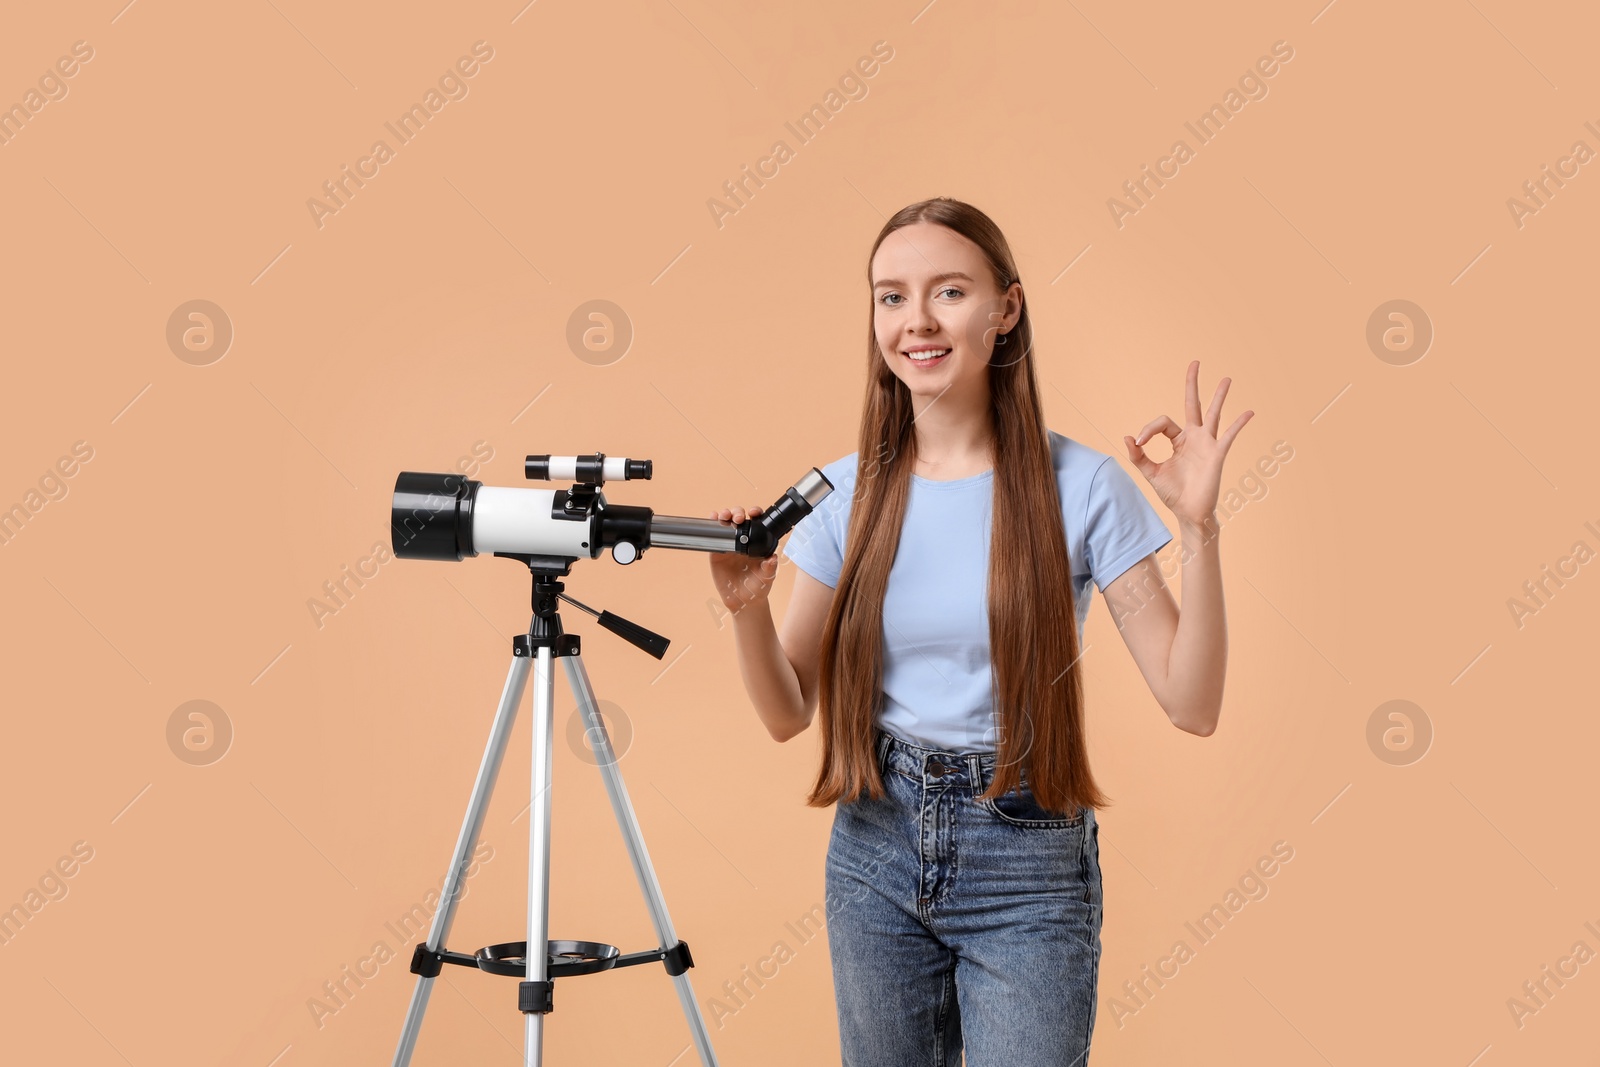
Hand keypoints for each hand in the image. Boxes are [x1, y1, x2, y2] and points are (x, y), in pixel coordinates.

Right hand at [708, 505, 780, 613]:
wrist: (743, 601)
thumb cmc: (759, 587)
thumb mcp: (767, 577)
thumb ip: (770, 568)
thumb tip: (773, 558)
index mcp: (757, 542)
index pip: (757, 521)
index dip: (755, 512)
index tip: (754, 512)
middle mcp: (743, 540)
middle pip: (739, 518)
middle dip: (737, 512)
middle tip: (738, 518)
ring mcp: (729, 544)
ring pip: (726, 523)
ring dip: (724, 515)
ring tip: (724, 516)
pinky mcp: (717, 552)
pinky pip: (714, 536)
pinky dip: (713, 525)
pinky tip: (713, 519)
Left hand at [1124, 360, 1252, 526]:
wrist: (1189, 513)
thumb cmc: (1172, 494)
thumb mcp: (1151, 473)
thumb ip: (1138, 457)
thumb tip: (1126, 438)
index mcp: (1178, 441)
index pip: (1163, 423)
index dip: (1148, 430)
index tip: (1138, 443)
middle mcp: (1194, 438)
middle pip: (1192, 405)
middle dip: (1192, 384)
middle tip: (1195, 362)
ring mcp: (1207, 444)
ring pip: (1213, 414)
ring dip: (1218, 397)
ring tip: (1226, 379)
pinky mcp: (1217, 454)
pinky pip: (1228, 436)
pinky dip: (1238, 424)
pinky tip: (1248, 413)